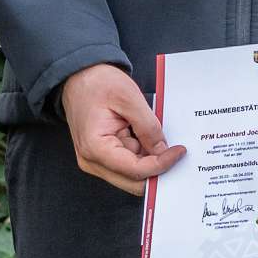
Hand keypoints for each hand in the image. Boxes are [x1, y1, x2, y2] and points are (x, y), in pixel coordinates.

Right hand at [59, 63, 180, 193]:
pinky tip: (146, 137)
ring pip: (132, 174)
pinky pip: (128, 163)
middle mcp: (92, 161)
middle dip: (156, 169)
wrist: (79, 77)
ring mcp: (96, 160)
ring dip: (148, 160)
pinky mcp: (103, 156)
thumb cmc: (97, 83)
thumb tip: (162, 150)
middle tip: (175, 152)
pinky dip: (142, 153)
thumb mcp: (129, 98)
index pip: (135, 170)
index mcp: (95, 148)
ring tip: (157, 137)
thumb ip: (148, 127)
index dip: (161, 164)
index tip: (178, 152)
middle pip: (133, 181)